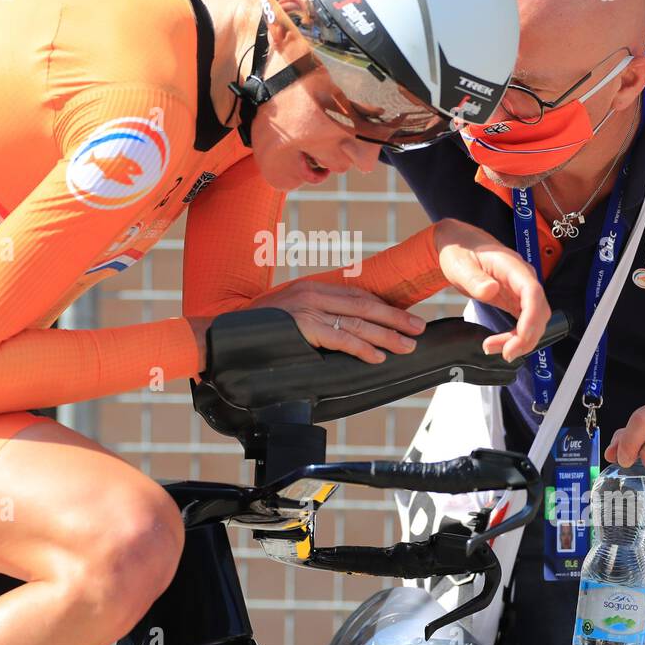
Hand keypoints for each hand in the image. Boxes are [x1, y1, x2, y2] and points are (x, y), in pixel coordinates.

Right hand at [244, 280, 426, 363]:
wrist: (225, 332)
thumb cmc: (256, 328)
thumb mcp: (288, 314)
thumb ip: (312, 317)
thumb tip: (336, 331)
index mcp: (312, 288)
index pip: (356, 295)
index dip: (383, 306)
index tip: (404, 317)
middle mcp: (313, 294)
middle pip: (364, 306)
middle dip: (395, 318)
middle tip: (419, 329)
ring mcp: (308, 309)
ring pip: (357, 322)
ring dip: (386, 335)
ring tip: (407, 345)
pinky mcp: (303, 326)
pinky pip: (340, 338)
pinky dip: (361, 348)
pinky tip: (378, 356)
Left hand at [433, 218, 550, 362]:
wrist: (460, 245)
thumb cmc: (460, 251)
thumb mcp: (460, 264)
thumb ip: (474, 278)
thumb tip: (491, 290)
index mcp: (512, 267)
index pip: (533, 292)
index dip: (532, 317)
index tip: (522, 336)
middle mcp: (523, 279)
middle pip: (538, 312)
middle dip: (527, 336)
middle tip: (505, 353)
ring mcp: (521, 291)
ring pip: (533, 321)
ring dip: (520, 340)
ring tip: (492, 349)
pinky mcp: (516, 301)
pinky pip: (523, 322)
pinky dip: (515, 337)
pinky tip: (499, 344)